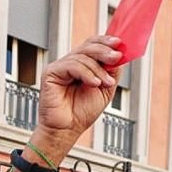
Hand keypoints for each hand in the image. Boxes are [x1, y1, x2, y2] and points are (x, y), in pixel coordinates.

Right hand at [33, 35, 122, 155]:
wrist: (67, 130)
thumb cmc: (82, 113)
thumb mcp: (105, 89)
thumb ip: (112, 71)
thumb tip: (120, 54)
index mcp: (82, 65)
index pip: (93, 44)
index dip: (105, 41)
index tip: (119, 44)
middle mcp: (70, 63)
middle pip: (88, 46)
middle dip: (105, 51)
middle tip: (117, 57)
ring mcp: (60, 67)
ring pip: (82, 56)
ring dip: (98, 70)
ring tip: (106, 83)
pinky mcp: (51, 72)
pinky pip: (72, 65)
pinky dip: (86, 74)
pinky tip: (94, 84)